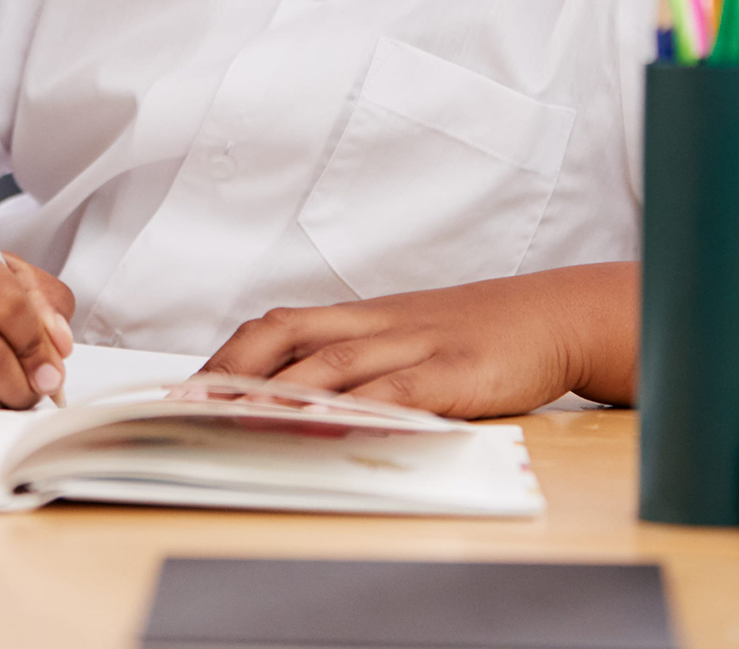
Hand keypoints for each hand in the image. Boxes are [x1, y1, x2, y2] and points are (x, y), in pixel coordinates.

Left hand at [200, 263, 638, 417]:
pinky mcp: (452, 371)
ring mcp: (413, 344)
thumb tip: (294, 398)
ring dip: (279, 392)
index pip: (277, 326)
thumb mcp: (407, 338)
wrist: (552, 315)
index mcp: (360, 316)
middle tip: (190, 407)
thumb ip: (357, 363)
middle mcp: (376, 324)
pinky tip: (328, 423)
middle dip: (232, 370)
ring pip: (332, 362)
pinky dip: (358, 406)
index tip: (186, 388)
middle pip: (286, 334)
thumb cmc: (475, 334)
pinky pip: (397, 388)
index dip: (228, 355)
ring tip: (235, 417)